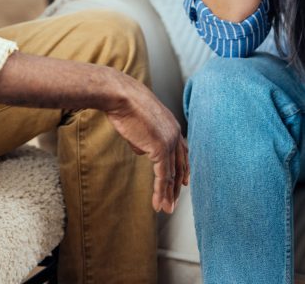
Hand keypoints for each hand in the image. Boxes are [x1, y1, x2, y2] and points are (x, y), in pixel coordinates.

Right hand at [105, 77, 189, 212]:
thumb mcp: (138, 122)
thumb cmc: (124, 104)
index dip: (183, 168)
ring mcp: (169, 141)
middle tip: (174, 202)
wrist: (120, 95)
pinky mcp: (160, 148)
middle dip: (177, 185)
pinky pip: (163, 176)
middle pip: (180, 165)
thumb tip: (142, 150)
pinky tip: (159, 203)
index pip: (182, 151)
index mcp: (172, 125)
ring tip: (166, 209)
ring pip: (172, 174)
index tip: (185, 182)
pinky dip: (161, 192)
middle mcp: (175, 133)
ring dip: (169, 194)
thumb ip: (144, 137)